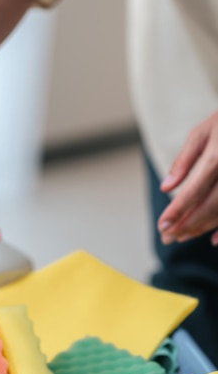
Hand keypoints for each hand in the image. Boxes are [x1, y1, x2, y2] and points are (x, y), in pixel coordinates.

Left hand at [157, 111, 217, 245]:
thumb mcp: (201, 133)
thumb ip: (184, 161)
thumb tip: (166, 187)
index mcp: (216, 158)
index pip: (193, 192)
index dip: (176, 211)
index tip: (161, 226)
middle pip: (209, 207)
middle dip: (187, 225)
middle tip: (167, 237)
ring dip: (202, 228)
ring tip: (181, 236)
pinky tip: (213, 240)